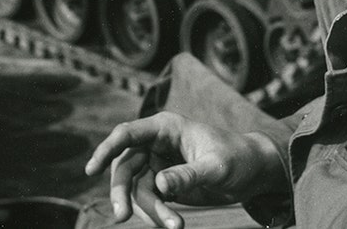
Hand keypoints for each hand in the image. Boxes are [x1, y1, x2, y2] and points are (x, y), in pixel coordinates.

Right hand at [83, 111, 286, 228]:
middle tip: (122, 218)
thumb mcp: (216, 167)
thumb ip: (188, 175)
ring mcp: (158, 164)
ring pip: (138, 190)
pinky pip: (150, 201)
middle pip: (125, 167)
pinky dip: (157, 215)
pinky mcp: (165, 184)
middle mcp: (156, 144)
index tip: (91, 170)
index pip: (127, 134)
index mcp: (166, 127)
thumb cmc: (238, 159)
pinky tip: (172, 225)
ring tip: (175, 227)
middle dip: (123, 193)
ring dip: (150, 211)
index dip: (107, 149)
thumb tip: (160, 184)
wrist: (255, 173)